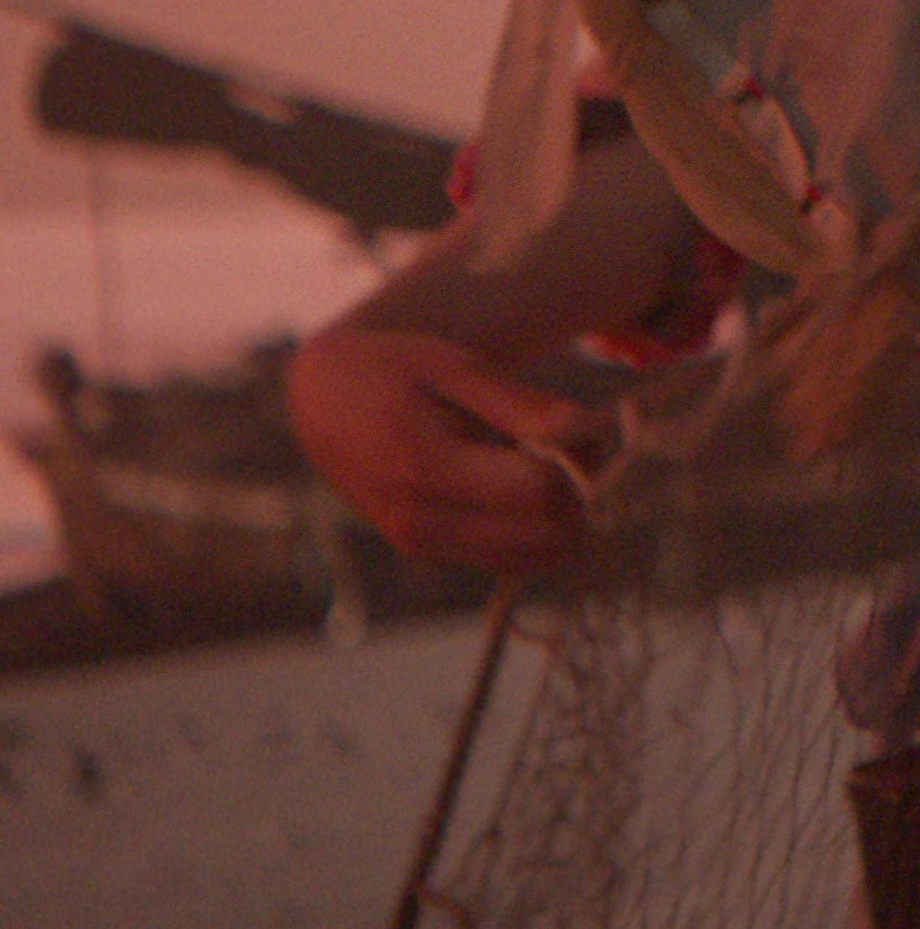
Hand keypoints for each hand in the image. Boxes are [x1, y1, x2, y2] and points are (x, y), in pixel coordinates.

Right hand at [286, 325, 599, 571]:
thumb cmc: (396, 369)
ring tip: (543, 464)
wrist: (323, 402)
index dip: (577, 463)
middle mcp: (418, 519)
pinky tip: (518, 487)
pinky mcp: (423, 553)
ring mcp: (419, 544)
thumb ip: (520, 403)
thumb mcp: (454, 367)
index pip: (537, 492)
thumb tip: (587, 430)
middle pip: (541, 538)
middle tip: (571, 450)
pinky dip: (530, 535)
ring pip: (528, 560)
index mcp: (424, 464)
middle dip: (575, 498)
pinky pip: (501, 561)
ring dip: (558, 522)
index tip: (581, 428)